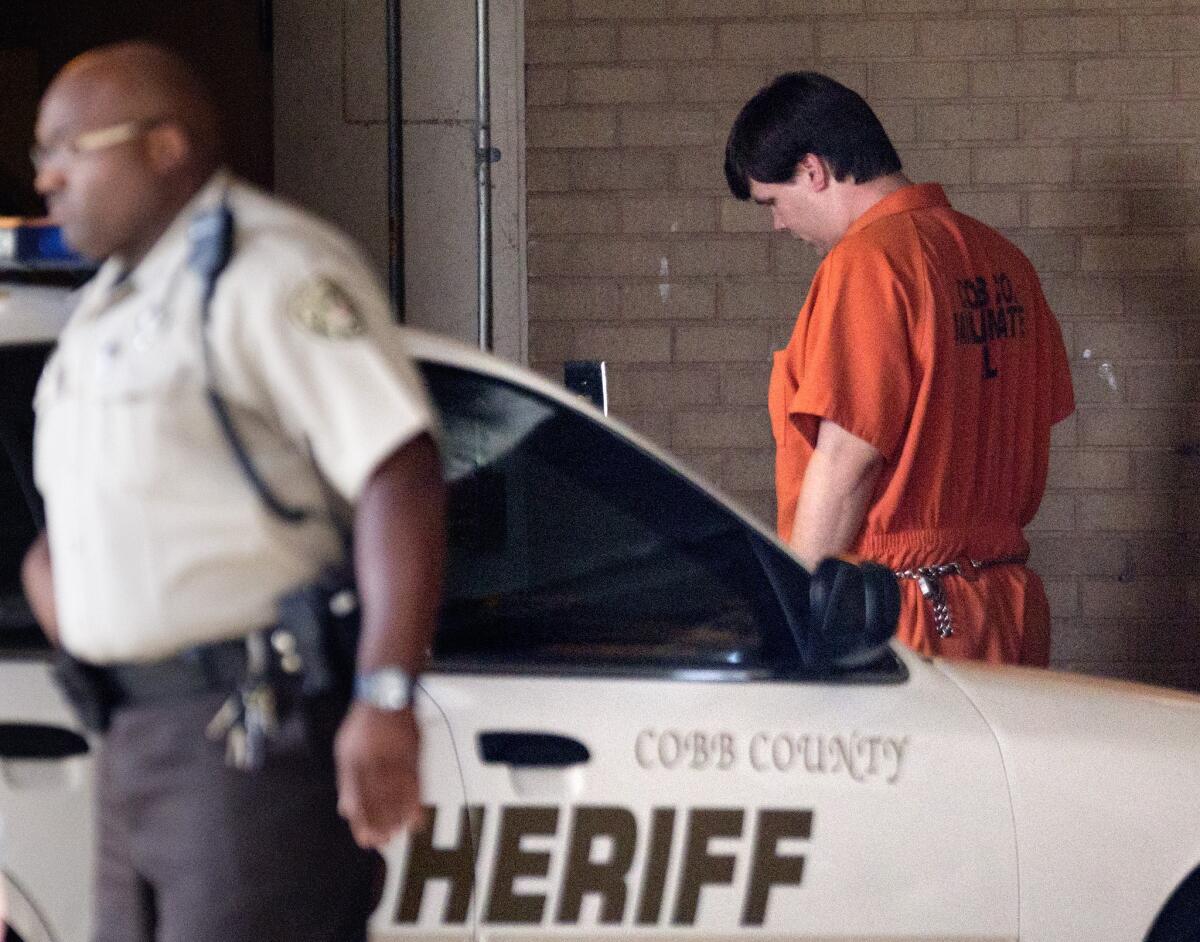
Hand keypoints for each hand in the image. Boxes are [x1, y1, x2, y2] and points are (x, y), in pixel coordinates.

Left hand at [334, 702, 424, 847]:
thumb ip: (346, 781)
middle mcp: (373, 760)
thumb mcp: (345, 750)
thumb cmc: (364, 724)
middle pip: (377, 800)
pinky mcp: (412, 752)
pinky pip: (415, 782)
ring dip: (397, 817)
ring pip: (397, 794)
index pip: (357, 798)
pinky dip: (416, 802)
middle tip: (383, 841)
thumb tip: (345, 809)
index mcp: (354, 761)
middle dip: (380, 824)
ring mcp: (394, 756)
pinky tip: (416, 817)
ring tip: (397, 833)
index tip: (366, 838)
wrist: (385, 696)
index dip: (362, 821)